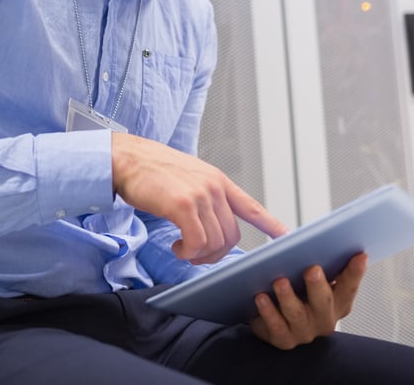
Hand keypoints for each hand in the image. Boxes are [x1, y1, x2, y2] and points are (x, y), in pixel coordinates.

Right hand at [111, 132, 287, 263]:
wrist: (127, 159)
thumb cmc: (151, 170)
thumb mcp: (188, 177)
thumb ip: (204, 196)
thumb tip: (210, 221)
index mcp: (217, 180)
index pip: (251, 206)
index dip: (271, 224)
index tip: (286, 236)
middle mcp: (214, 187)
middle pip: (232, 236)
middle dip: (216, 254)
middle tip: (196, 254)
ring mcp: (200, 195)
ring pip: (215, 243)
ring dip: (199, 255)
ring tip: (182, 249)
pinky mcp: (182, 205)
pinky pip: (197, 243)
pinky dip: (188, 252)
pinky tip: (177, 247)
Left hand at [250, 253, 368, 348]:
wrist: (270, 318)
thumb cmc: (295, 291)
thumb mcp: (308, 278)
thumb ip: (318, 264)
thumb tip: (314, 240)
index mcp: (337, 302)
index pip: (349, 287)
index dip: (355, 273)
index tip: (360, 256)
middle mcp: (324, 319)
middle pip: (324, 303)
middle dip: (318, 286)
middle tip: (312, 269)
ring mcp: (304, 332)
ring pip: (297, 314)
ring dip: (288, 297)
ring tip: (279, 281)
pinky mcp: (283, 339)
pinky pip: (276, 327)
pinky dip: (268, 312)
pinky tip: (261, 297)